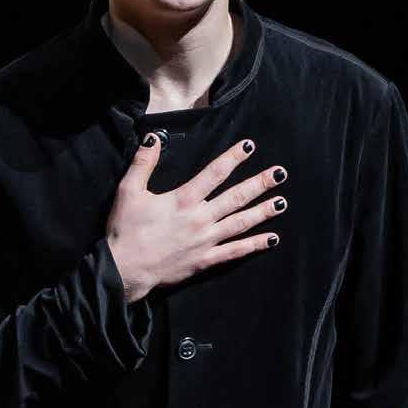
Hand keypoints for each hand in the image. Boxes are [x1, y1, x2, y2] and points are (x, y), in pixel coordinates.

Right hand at [106, 134, 286, 301]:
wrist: (125, 269)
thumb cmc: (125, 230)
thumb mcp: (129, 191)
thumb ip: (143, 164)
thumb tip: (152, 139)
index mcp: (183, 199)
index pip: (214, 173)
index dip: (233, 158)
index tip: (250, 147)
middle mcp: (200, 218)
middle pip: (236, 197)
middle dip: (260, 184)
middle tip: (280, 174)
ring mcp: (205, 241)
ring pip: (241, 223)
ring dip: (263, 212)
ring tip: (282, 202)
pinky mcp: (204, 261)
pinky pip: (234, 252)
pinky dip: (254, 245)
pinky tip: (271, 239)